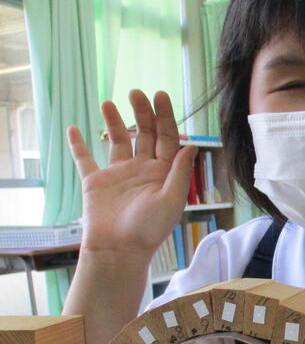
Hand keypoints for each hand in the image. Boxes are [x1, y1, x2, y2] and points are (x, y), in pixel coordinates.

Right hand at [67, 90, 196, 260]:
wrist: (119, 250)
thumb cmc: (149, 230)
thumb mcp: (171, 200)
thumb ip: (179, 172)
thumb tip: (190, 145)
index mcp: (163, 173)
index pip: (166, 138)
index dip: (164, 116)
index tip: (159, 96)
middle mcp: (142, 170)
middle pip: (143, 134)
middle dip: (142, 113)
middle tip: (137, 93)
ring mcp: (118, 175)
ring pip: (116, 141)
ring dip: (113, 122)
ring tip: (108, 103)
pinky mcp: (96, 182)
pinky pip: (85, 160)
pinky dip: (78, 145)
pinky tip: (75, 128)